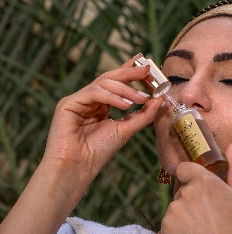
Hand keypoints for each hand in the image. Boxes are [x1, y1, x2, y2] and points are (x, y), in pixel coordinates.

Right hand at [43, 55, 162, 182]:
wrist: (78, 168)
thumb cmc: (99, 152)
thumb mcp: (126, 130)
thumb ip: (143, 114)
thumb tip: (161, 98)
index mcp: (101, 106)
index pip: (117, 84)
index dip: (131, 72)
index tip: (147, 65)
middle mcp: (89, 100)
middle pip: (110, 78)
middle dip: (130, 73)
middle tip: (147, 70)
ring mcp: (78, 100)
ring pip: (103, 83)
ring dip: (125, 89)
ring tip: (142, 98)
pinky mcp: (68, 103)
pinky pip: (93, 92)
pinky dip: (111, 97)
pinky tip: (125, 105)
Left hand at [161, 142, 231, 233]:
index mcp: (205, 182)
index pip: (185, 168)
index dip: (192, 178)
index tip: (201, 191)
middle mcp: (187, 192)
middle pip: (182, 189)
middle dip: (192, 200)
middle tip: (209, 218)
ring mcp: (174, 210)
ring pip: (176, 206)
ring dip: (185, 215)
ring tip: (202, 231)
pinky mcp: (164, 227)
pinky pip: (169, 223)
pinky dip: (177, 230)